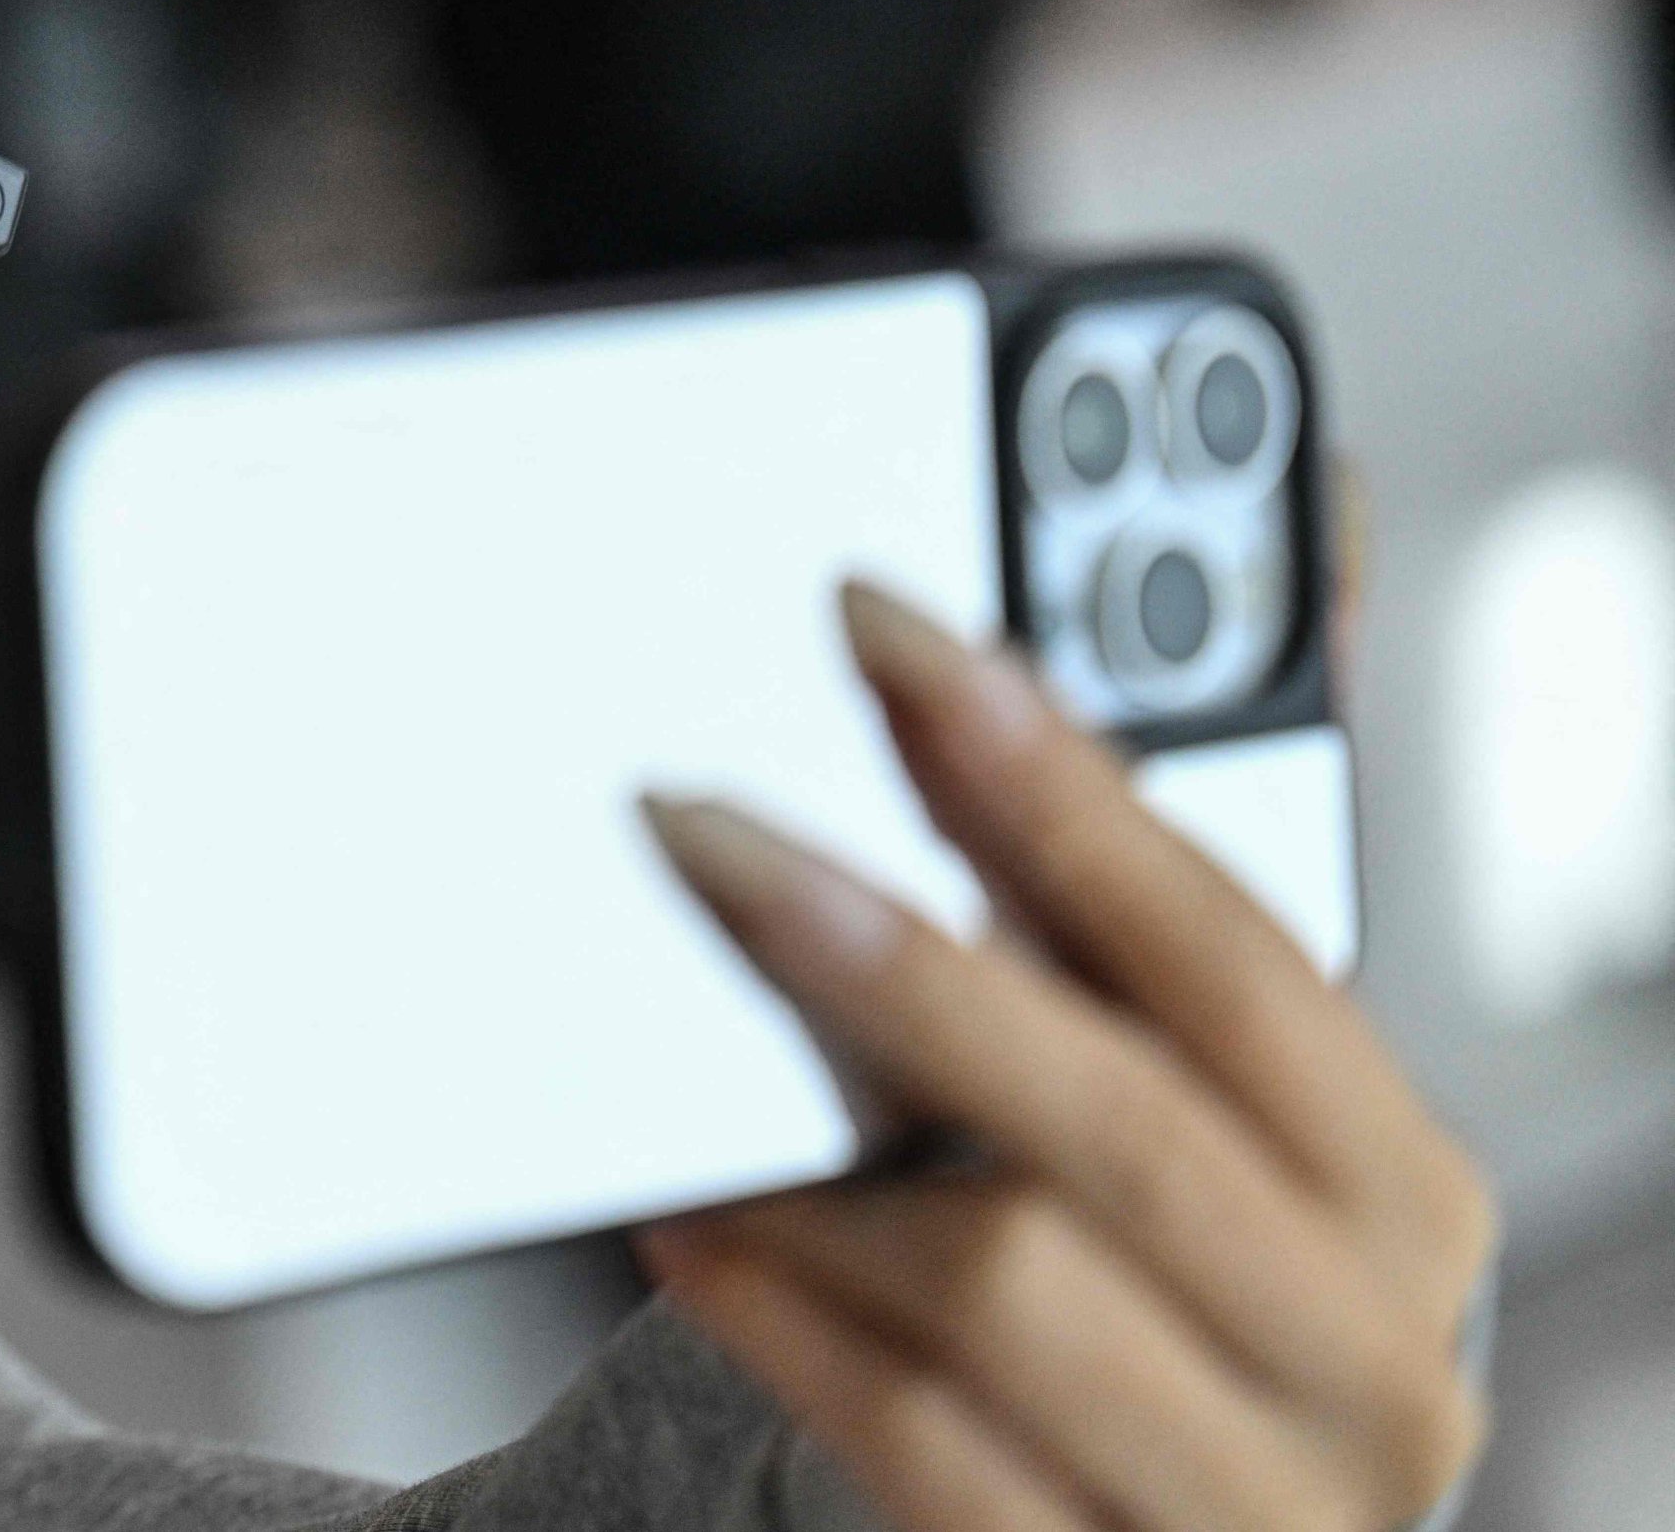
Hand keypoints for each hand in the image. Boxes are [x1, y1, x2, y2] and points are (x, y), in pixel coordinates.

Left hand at [638, 581, 1492, 1531]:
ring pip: (1008, 1282)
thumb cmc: (1151, 1307)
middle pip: (1117, 1116)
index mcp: (1396, 1191)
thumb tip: (947, 689)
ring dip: (815, 1176)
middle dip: (892, 956)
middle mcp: (1370, 1355)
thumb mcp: (1167, 1133)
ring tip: (681, 1100)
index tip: (884, 634)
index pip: (1232, 951)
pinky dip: (782, 1319)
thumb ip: (1088, 950)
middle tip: (698, 827)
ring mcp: (1257, 1505)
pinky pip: (918, 1440)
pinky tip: (690, 1231)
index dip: (1057, 782)